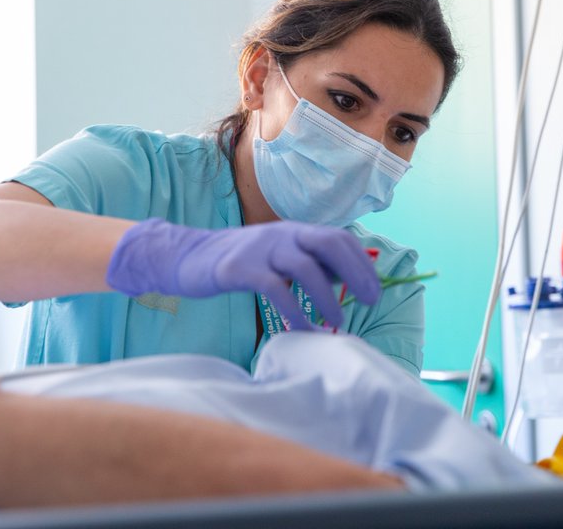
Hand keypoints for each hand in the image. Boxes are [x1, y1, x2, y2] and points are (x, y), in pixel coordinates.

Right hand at [107, 219, 380, 328]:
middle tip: (369, 302)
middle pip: (329, 244)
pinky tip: (303, 330)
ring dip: (327, 297)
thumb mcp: (276, 256)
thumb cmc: (239, 262)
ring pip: (306, 268)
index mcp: (295, 231)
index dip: (361, 263)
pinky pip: (276, 290)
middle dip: (355, 273)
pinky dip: (295, 312)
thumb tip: (343, 280)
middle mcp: (283, 234)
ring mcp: (261, 249)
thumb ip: (307, 263)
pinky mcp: (241, 269)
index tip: (374, 290)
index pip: (339, 238)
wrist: (188, 257)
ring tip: (337, 322)